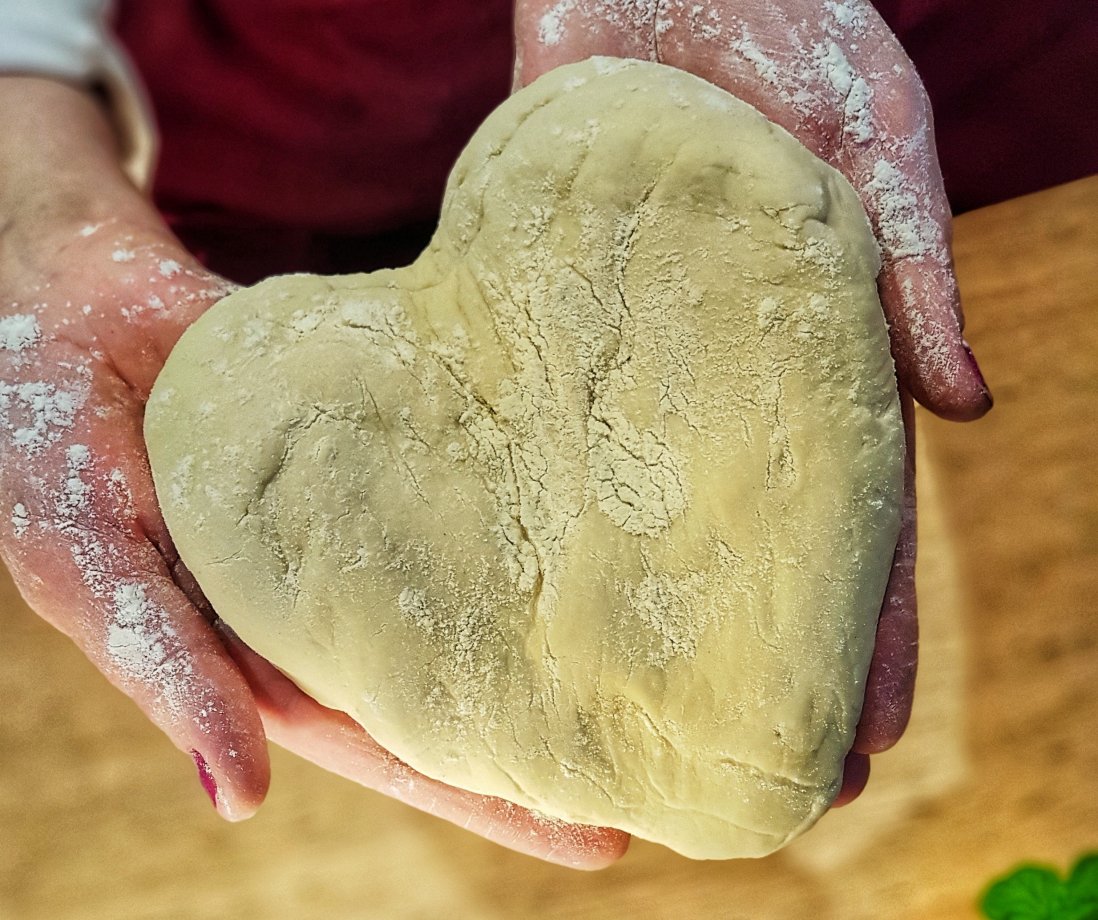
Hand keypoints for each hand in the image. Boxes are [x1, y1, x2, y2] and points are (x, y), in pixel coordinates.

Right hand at [0, 78, 626, 867]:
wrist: (65, 304)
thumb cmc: (46, 446)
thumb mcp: (90, 564)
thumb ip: (167, 667)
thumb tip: (240, 797)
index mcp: (269, 652)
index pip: (398, 742)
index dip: (490, 793)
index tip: (600, 832)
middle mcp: (332, 596)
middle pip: (465, 672)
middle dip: (561, 722)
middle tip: (677, 758)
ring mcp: (368, 516)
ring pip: (481, 575)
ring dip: (563, 611)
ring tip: (669, 645)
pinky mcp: (382, 432)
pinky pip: (466, 465)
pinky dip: (528, 489)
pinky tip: (601, 503)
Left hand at [514, 0, 993, 799]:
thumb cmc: (791, 32)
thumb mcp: (876, 136)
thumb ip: (913, 261)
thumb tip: (967, 407)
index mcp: (817, 352)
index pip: (856, 517)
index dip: (870, 627)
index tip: (872, 728)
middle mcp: (722, 375)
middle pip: (747, 542)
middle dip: (760, 659)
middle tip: (757, 773)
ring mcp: (636, 353)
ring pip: (644, 503)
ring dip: (650, 612)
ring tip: (637, 720)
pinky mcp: (553, 313)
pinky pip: (548, 419)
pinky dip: (543, 500)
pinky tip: (525, 580)